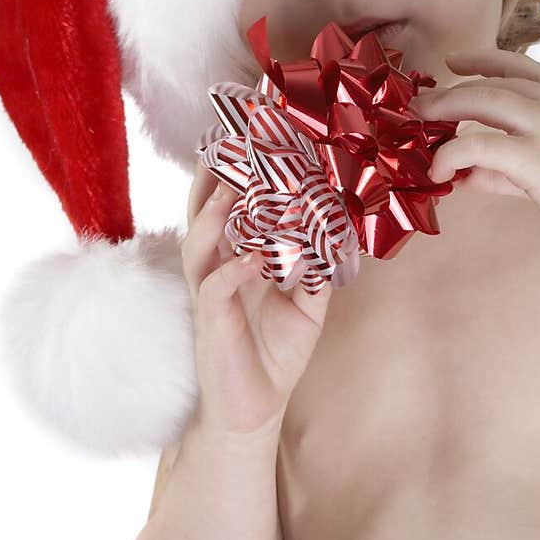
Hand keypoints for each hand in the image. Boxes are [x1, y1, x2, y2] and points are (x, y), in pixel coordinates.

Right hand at [180, 159, 333, 435]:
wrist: (253, 411)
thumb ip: (319, 267)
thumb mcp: (308, 304)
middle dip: (218, 172)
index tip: (253, 127)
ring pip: (200, 242)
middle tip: (234, 135)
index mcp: (236, 254)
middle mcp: (217, 265)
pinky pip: (214, 289)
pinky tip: (253, 258)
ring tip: (235, 188)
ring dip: (216, 214)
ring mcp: (209, 292)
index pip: (233, 201)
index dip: (240, 166)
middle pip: (206, 208)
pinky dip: (233, 271)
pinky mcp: (210, 323)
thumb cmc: (274, 353)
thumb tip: (339, 231)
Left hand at [411, 47, 539, 265]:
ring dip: (443, 112)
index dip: (480, 59)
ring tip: (419, 129)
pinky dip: (451, 155)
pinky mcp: (539, 159)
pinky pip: (479, 146)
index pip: (517, 64)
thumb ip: (508, 168)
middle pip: (490, 82)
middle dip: (448, 92)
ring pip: (481, 101)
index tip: (452, 61)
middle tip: (419, 106)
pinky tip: (440, 173)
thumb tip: (466, 174)